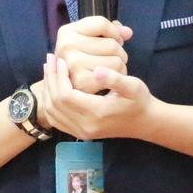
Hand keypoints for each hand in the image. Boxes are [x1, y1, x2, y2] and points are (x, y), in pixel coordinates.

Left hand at [41, 54, 156, 140]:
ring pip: (52, 113)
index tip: (60, 59)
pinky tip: (53, 86)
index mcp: (97, 113)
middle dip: (50, 79)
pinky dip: (50, 102)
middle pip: (55, 104)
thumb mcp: (133, 86)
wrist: (144, 122)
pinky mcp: (79, 133)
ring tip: (50, 70)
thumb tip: (98, 70)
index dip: (59, 76)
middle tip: (50, 59)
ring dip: (48, 90)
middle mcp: (85, 126)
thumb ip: (115, 78)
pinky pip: (56, 119)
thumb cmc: (139, 101)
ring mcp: (81, 132)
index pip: (66, 96)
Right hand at [53, 17, 132, 94]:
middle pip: (112, 44)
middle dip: (119, 52)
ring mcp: (73, 64)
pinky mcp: (82, 81)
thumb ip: (110, 31)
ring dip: (120, 65)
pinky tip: (108, 79)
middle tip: (111, 59)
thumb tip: (127, 32)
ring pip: (116, 60)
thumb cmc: (82, 59)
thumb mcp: (90, 39)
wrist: (67, 88)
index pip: (102, 23)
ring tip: (110, 69)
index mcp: (66, 32)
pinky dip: (117, 77)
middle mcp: (67, 46)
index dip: (114, 32)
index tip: (114, 40)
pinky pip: (114, 75)